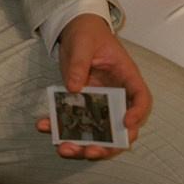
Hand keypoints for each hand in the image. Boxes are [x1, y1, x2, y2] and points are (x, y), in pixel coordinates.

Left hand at [34, 13, 150, 159]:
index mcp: (125, 76)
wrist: (74, 31)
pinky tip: (43, 124)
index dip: (138, 113)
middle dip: (107, 146)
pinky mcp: (81, 105)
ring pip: (97, 133)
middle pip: (120, 128)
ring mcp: (98, 103)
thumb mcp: (83, 43)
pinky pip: (73, 122)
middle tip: (90, 152)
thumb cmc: (87, 33)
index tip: (126, 124)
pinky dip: (59, 128)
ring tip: (63, 148)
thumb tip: (73, 88)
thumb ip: (80, 63)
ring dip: (81, 145)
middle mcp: (115, 95)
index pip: (140, 97)